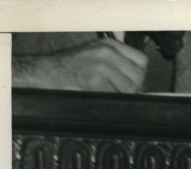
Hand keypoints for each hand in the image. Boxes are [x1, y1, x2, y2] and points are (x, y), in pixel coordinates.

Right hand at [12, 39, 147, 92]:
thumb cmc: (72, 66)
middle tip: (122, 93)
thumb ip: (117, 62)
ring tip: (111, 95)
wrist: (48, 72)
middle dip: (134, 88)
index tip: (133, 82)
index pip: (142, 61)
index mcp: (110, 45)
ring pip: (130, 88)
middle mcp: (107, 53)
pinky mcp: (95, 80)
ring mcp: (102, 66)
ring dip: (124, 96)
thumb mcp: (96, 54)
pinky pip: (116, 96)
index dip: (139, 75)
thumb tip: (139, 80)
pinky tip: (103, 98)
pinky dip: (113, 101)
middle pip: (138, 77)